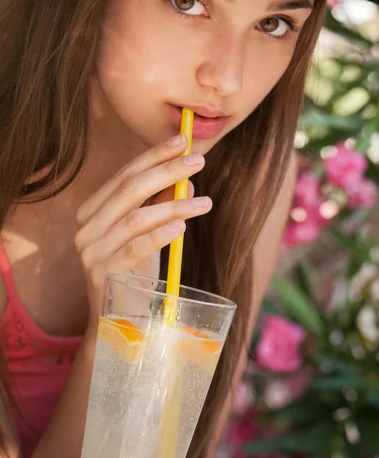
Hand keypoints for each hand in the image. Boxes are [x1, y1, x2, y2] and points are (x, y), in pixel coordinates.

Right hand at [74, 135, 211, 332]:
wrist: (117, 324)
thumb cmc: (135, 273)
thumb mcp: (149, 235)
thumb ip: (161, 206)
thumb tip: (187, 179)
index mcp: (93, 211)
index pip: (124, 175)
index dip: (154, 156)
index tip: (182, 141)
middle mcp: (86, 228)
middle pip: (128, 190)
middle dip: (166, 171)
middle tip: (197, 160)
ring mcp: (91, 252)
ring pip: (135, 218)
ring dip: (174, 205)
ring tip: (205, 202)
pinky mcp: (103, 275)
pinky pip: (135, 249)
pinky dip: (160, 234)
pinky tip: (182, 226)